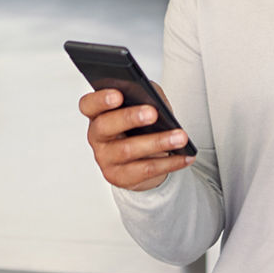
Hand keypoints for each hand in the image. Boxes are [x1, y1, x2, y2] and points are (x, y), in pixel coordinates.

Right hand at [79, 87, 194, 190]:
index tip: (118, 94)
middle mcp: (97, 136)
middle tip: (152, 113)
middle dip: (130, 118)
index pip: (88, 104)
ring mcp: (105, 158)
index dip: (100, 99)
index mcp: (98, 113)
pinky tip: (185, 156)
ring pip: (128, 150)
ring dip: (158, 142)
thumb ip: (146, 95)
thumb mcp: (144, 103)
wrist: (145, 156)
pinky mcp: (119, 177)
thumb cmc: (142, 123)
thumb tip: (154, 99)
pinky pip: (145, 170)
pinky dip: (169, 162)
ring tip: (180, 136)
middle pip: (106, 126)